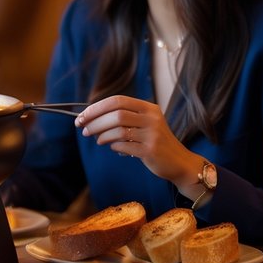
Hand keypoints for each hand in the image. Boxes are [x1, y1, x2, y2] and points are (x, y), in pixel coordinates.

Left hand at [74, 95, 199, 192]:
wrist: (179, 162)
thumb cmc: (155, 142)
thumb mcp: (144, 124)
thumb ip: (123, 119)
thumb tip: (91, 118)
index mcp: (148, 108)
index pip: (117, 100)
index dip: (97, 107)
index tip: (83, 116)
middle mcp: (152, 118)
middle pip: (116, 114)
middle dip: (95, 121)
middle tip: (84, 129)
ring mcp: (152, 134)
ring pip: (118, 130)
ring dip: (102, 135)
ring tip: (97, 140)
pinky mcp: (151, 150)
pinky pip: (124, 146)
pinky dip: (114, 146)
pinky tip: (114, 148)